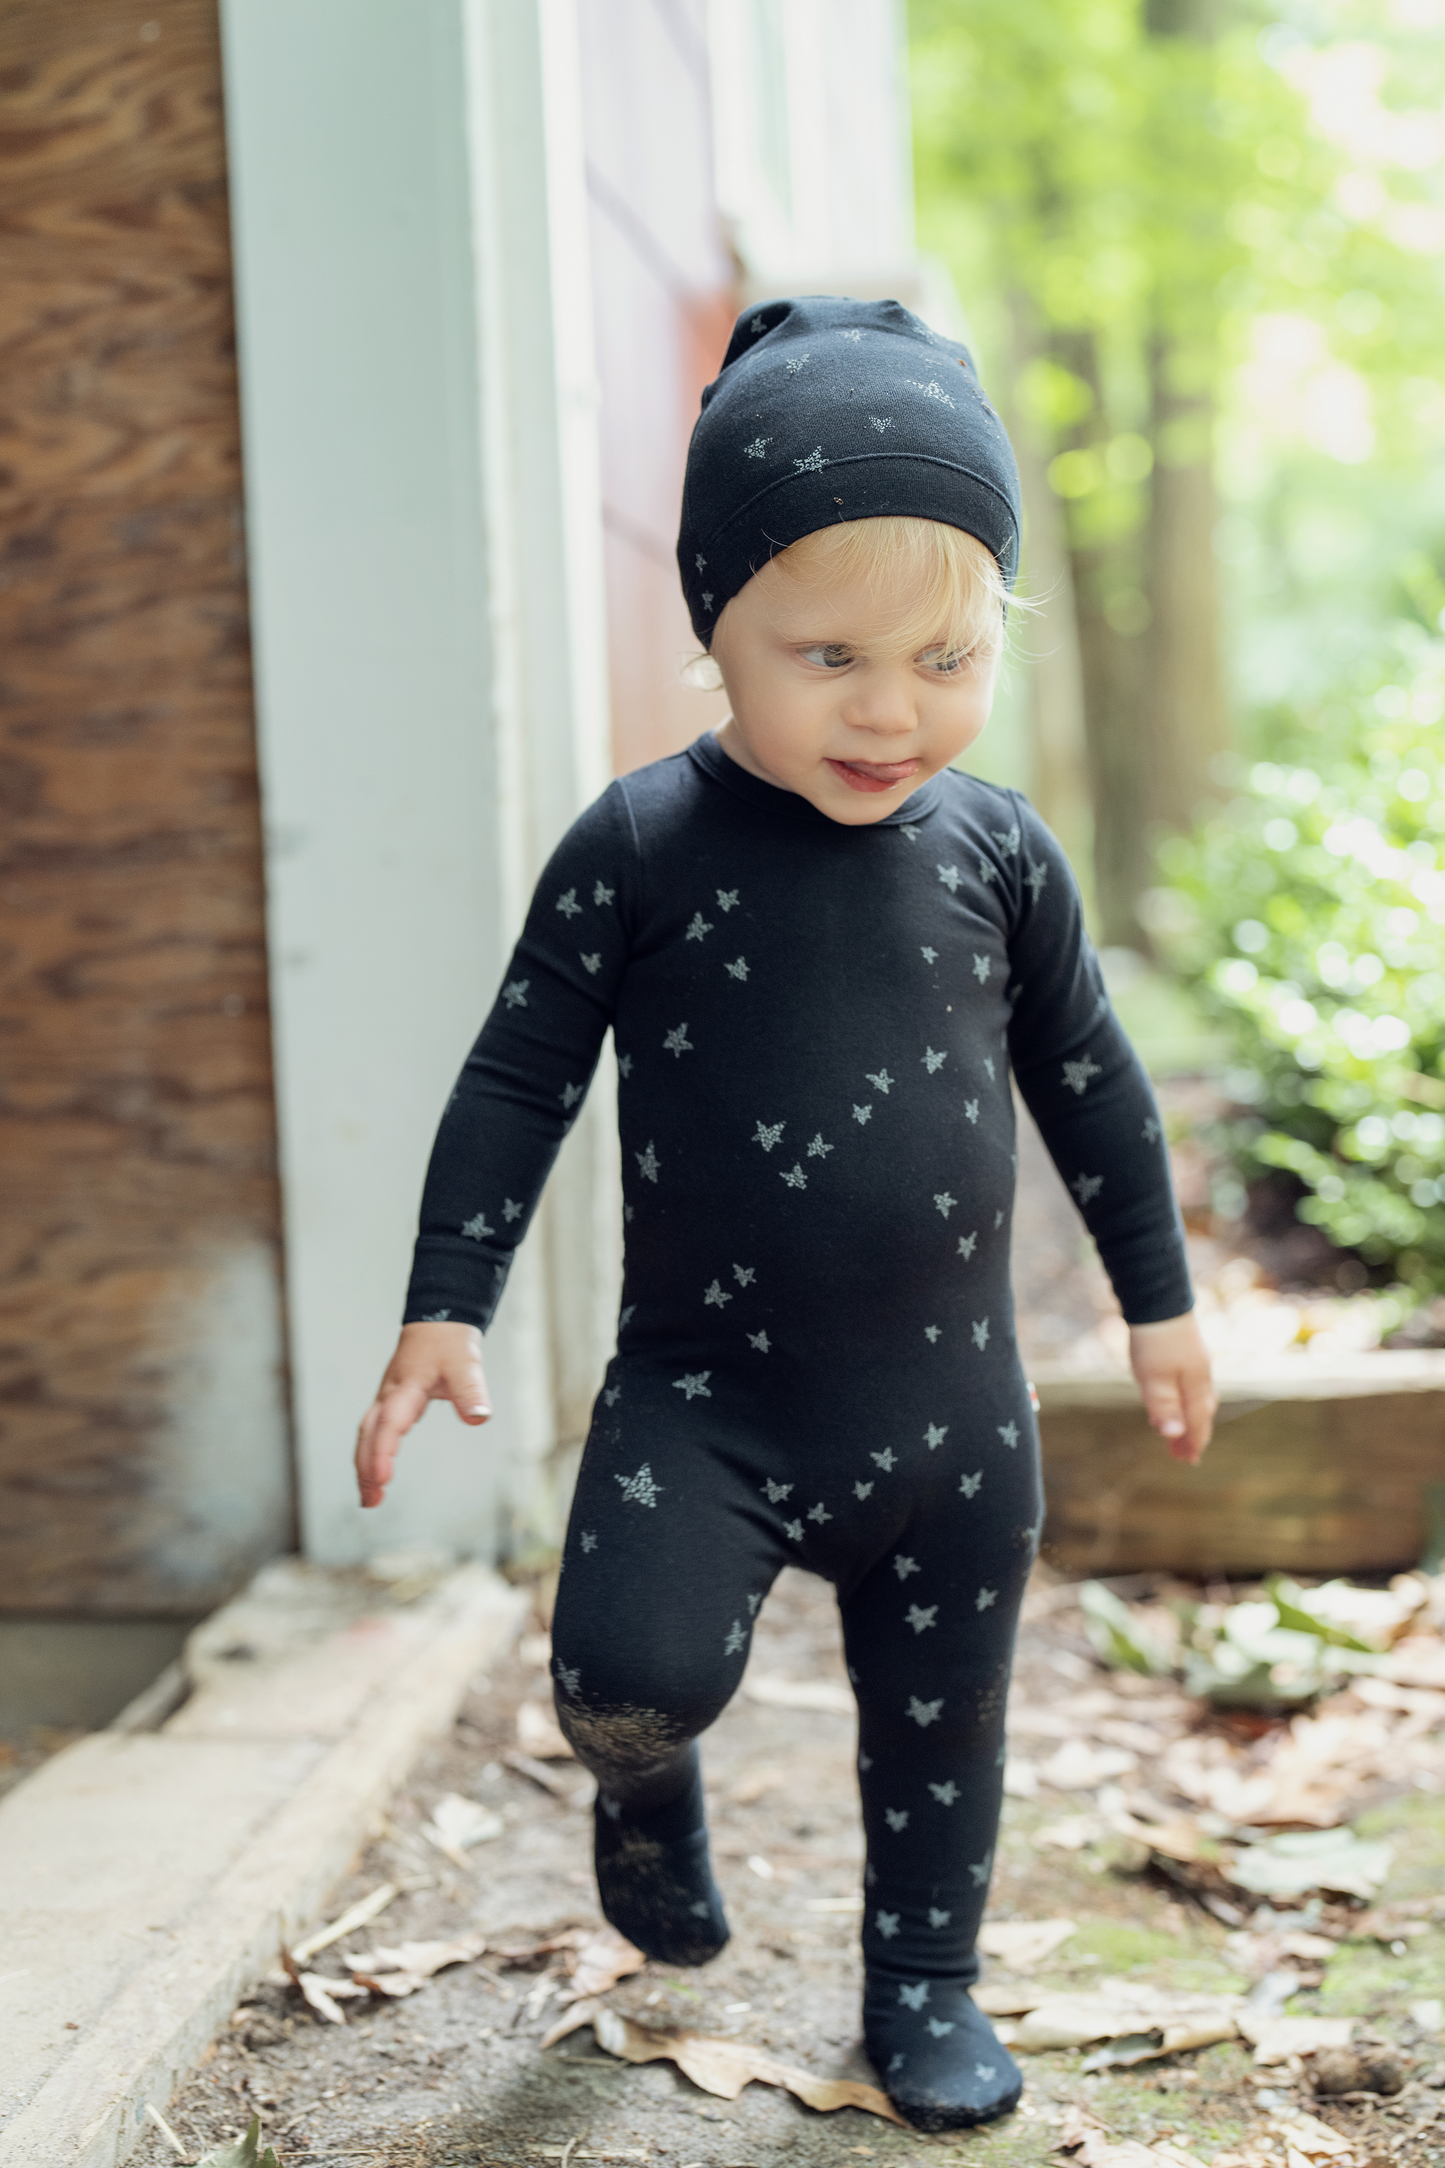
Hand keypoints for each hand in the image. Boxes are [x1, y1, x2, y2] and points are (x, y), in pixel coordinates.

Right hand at [354, 1322, 491, 1507]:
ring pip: (365, 1436)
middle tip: (371, 1501)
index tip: (382, 1478)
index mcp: (405, 1388)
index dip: (382, 1452)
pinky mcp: (390, 1404)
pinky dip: (369, 1454)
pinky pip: (372, 1433)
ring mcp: (386, 1400)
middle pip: (367, 1436)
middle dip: (365, 1469)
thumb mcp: (466, 1364)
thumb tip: (479, 1418)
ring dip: (363, 1466)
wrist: (438, 1323)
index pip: (389, 1425)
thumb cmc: (449, 1344)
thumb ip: (472, 1391)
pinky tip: (375, 1475)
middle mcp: (389, 1396)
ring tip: (370, 1499)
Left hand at [1128, 1312, 1214, 1464]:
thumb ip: (1164, 1406)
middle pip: (1200, 1412)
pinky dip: (1183, 1400)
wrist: (1158, 1298)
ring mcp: (1195, 1362)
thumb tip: (1173, 1436)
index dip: (1192, 1443)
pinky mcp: (1185, 1351)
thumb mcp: (1154, 1378)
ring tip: (1177, 1432)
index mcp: (1196, 1386)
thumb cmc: (1154, 1339)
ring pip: (1195, 1398)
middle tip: (1182, 1455)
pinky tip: (1173, 1398)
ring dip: (1187, 1418)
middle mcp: (1201, 1375)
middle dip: (1192, 1435)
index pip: (1197, 1422)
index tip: (1188, 1461)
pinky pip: (1188, 1384)